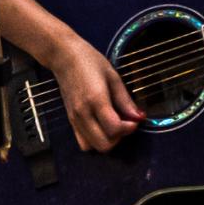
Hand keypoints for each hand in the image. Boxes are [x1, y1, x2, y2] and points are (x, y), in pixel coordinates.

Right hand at [50, 31, 143, 152]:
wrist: (64, 57)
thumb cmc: (89, 62)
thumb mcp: (113, 77)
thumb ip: (125, 100)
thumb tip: (139, 117)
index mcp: (96, 100)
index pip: (114, 128)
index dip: (129, 128)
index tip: (135, 119)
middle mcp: (83, 113)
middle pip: (104, 144)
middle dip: (119, 138)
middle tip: (125, 123)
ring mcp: (75, 119)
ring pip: (92, 147)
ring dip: (106, 141)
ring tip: (113, 125)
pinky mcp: (70, 121)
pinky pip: (83, 143)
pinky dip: (95, 141)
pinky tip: (101, 126)